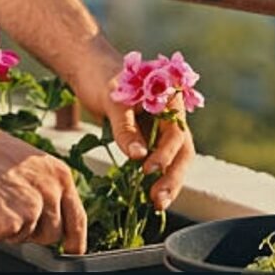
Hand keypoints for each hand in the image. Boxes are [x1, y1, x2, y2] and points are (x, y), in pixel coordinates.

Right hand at [0, 122, 86, 253]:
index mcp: (60, 175)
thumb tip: (52, 215)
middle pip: (52, 234)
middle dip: (34, 233)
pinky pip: (2, 238)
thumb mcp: (32, 164)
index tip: (74, 251)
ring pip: (26, 238)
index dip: (76, 239)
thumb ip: (46, 188)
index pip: (77, 217)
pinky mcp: (12, 222)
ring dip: (11, 230)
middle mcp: (51, 192)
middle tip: (11, 213)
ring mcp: (32, 208)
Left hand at [69, 44, 195, 211]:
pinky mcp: (151, 139)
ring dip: (168, 183)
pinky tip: (149, 196)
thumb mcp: (113, 101)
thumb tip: (138, 157)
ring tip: (156, 204)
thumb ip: (126, 128)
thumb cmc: (102, 78)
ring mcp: (163, 129)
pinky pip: (159, 161)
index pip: (176, 133)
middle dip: (173, 177)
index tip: (147, 169)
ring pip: (175, 160)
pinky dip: (156, 178)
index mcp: (171, 100)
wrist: (91, 70)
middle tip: (158, 200)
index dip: (164, 154)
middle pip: (183, 151)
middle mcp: (173, 116)